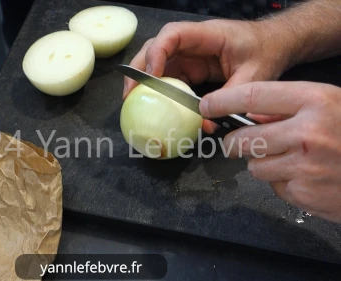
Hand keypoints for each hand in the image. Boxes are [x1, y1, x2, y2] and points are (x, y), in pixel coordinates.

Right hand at [123, 19, 296, 132]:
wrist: (276, 44)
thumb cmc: (267, 51)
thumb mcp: (255, 76)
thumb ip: (230, 100)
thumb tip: (205, 126)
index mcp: (207, 35)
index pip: (172, 35)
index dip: (156, 53)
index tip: (150, 76)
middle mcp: (192, 42)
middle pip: (155, 47)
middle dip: (139, 68)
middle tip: (129, 93)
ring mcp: (189, 54)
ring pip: (157, 61)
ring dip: (143, 79)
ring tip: (132, 100)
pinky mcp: (191, 67)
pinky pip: (168, 76)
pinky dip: (157, 89)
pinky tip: (151, 104)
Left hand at [199, 81, 340, 222]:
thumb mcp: (330, 105)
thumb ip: (290, 107)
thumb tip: (249, 114)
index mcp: (315, 100)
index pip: (253, 95)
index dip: (223, 100)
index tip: (207, 104)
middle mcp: (307, 132)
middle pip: (243, 139)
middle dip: (236, 144)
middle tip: (245, 143)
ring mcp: (305, 165)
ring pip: (254, 166)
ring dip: (264, 164)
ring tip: (294, 160)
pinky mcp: (303, 192)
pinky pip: (274, 186)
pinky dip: (283, 183)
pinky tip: (306, 177)